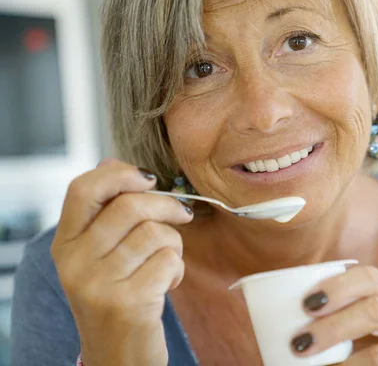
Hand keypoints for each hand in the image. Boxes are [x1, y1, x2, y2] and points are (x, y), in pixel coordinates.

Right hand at [50, 158, 193, 365]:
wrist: (117, 356)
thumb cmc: (116, 297)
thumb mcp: (99, 256)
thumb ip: (104, 212)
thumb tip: (113, 161)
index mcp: (65, 244)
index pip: (82, 189)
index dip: (119, 174)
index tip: (148, 178)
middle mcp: (75, 263)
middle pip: (130, 206)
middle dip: (167, 205)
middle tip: (181, 215)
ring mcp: (99, 284)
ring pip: (156, 233)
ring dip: (175, 244)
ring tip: (167, 262)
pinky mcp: (128, 302)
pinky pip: (170, 260)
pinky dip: (178, 270)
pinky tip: (166, 285)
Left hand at [290, 265, 377, 364]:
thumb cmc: (373, 350)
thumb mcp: (359, 329)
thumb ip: (336, 316)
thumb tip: (277, 317)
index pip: (369, 277)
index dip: (338, 287)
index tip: (306, 303)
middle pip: (376, 308)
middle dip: (334, 325)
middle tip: (300, 342)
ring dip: (344, 360)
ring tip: (311, 359)